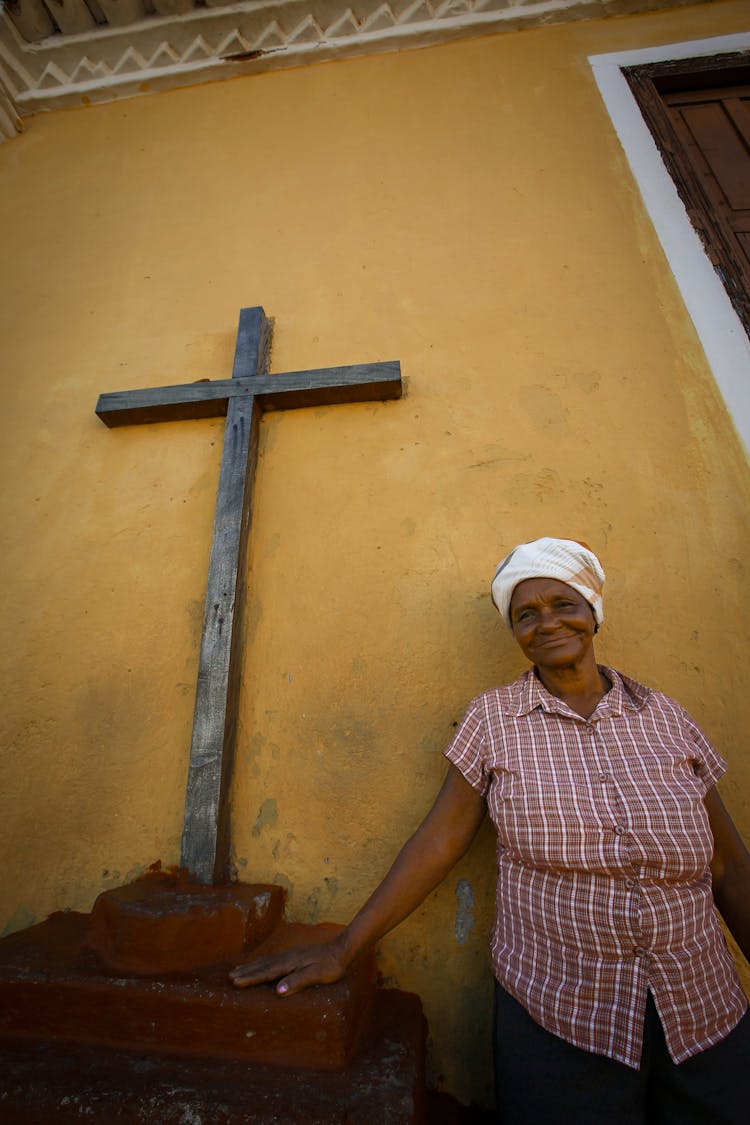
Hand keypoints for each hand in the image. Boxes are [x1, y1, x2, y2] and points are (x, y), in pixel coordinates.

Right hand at [229, 937, 349, 996]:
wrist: (342, 950)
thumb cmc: (331, 966)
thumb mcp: (316, 975)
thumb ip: (298, 982)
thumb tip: (278, 991)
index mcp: (290, 963)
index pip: (266, 973)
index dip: (251, 978)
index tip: (235, 982)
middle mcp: (287, 957)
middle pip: (263, 966)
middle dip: (246, 972)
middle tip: (230, 976)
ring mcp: (291, 955)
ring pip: (267, 961)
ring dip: (252, 966)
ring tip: (238, 969)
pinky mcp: (295, 955)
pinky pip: (273, 960)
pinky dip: (263, 963)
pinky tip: (262, 965)